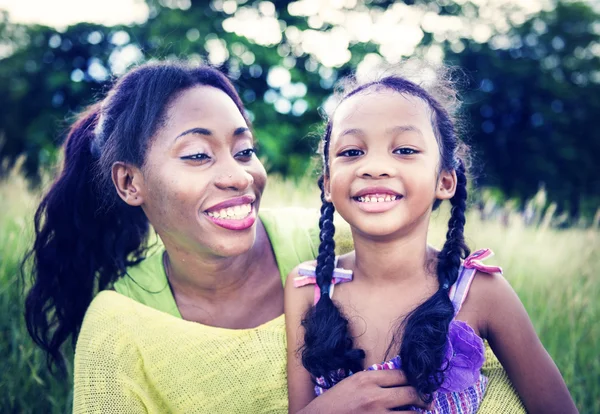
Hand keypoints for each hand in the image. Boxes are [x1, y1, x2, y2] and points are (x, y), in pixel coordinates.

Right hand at [296, 370, 432, 413]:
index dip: (414, 378)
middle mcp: (374, 396)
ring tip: (423, 411)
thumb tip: (397, 379)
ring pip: (412, 413)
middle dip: (423, 396)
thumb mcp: (351, 383)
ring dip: (419, 412)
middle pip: (411, 392)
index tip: (418, 382)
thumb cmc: (333, 402)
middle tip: (427, 399)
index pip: (401, 374)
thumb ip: (373, 380)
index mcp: (366, 379)